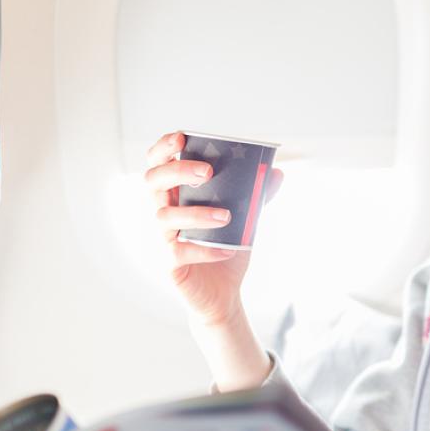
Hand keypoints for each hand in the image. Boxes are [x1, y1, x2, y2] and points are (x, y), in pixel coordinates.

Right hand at [144, 131, 283, 327]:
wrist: (224, 293)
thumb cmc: (227, 249)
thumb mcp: (245, 219)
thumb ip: (257, 196)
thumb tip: (277, 173)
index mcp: (177, 196)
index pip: (158, 164)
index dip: (162, 148)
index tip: (181, 137)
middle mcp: (163, 212)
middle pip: (152, 182)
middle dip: (176, 171)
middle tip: (207, 172)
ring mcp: (162, 238)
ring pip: (164, 218)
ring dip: (196, 214)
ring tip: (227, 217)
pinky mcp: (170, 264)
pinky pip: (178, 252)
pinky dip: (204, 249)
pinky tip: (228, 248)